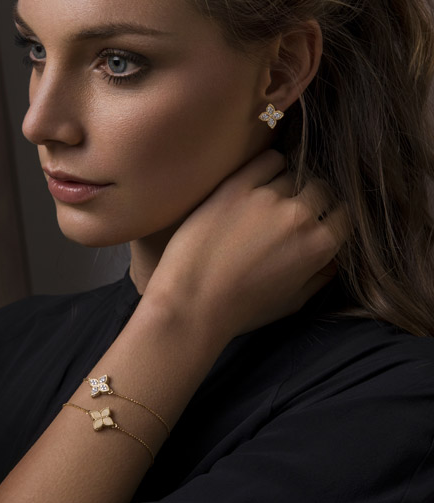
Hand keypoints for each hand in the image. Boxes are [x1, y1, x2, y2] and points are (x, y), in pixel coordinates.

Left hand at [145, 150, 347, 341]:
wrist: (191, 302)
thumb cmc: (240, 310)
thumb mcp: (293, 303)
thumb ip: (320, 276)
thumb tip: (335, 257)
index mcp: (319, 246)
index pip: (344, 213)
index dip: (331, 216)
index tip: (317, 219)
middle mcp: (299, 216)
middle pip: (322, 188)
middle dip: (312, 197)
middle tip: (289, 210)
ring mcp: (267, 198)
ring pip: (294, 173)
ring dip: (287, 183)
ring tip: (266, 201)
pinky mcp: (236, 187)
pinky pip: (267, 159)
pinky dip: (269, 164)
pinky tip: (258, 179)